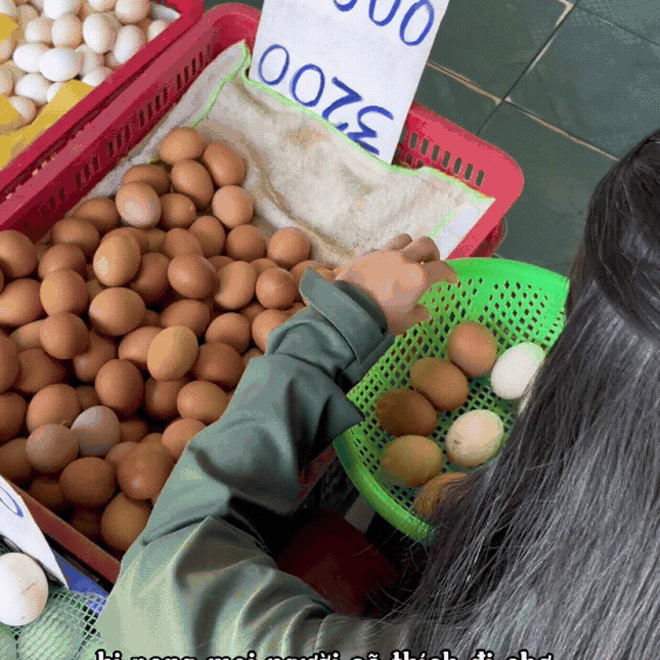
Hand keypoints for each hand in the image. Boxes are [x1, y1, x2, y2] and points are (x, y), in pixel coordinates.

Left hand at [334, 234, 457, 335]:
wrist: (347, 312)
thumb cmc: (380, 320)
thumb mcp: (405, 322)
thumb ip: (418, 314)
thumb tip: (424, 311)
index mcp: (418, 277)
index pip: (442, 268)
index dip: (449, 273)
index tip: (450, 279)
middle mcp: (403, 260)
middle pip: (425, 244)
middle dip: (432, 253)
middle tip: (430, 264)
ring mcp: (383, 254)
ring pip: (403, 239)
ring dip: (409, 248)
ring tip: (406, 260)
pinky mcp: (365, 255)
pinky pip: (381, 249)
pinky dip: (386, 256)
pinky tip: (383, 268)